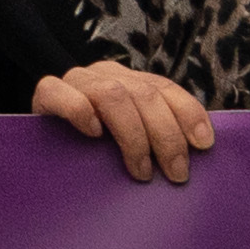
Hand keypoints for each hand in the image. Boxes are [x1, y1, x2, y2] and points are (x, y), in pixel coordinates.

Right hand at [33, 60, 214, 185]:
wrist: (46, 153)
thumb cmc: (97, 153)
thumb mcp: (134, 140)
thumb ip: (157, 135)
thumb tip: (199, 152)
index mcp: (129, 81)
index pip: (165, 88)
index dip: (188, 113)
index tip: (203, 145)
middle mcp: (105, 75)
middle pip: (145, 95)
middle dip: (166, 136)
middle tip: (176, 173)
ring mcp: (75, 81)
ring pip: (112, 95)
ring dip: (133, 136)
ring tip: (141, 170)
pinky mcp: (46, 93)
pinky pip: (60, 92)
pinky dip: (79, 111)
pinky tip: (93, 134)